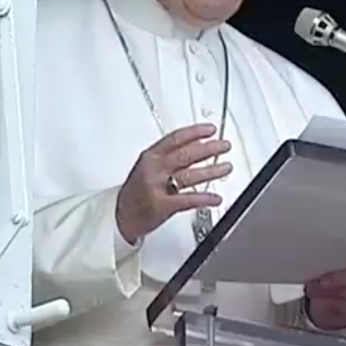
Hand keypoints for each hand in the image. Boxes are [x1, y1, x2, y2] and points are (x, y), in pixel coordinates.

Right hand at [114, 124, 233, 245]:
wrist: (119, 215)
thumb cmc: (136, 190)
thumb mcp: (148, 166)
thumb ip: (169, 156)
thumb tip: (197, 145)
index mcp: (150, 156)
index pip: (175, 139)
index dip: (195, 132)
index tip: (211, 130)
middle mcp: (154, 169)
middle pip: (185, 155)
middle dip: (209, 149)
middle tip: (224, 146)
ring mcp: (157, 187)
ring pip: (189, 175)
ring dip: (212, 171)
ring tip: (226, 167)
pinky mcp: (162, 205)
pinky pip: (187, 200)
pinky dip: (204, 199)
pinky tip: (216, 198)